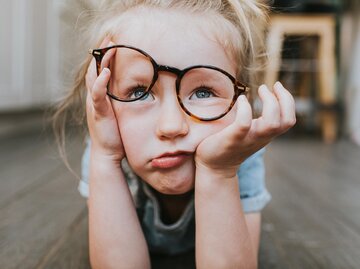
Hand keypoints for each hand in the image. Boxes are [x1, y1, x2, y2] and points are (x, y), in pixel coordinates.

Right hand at [86, 37, 124, 161]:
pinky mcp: (99, 114)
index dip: (105, 57)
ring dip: (101, 62)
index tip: (114, 43)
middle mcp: (95, 98)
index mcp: (101, 97)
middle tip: (110, 39)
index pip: (100, 71)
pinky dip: (100, 83)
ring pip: (93, 78)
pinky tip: (106, 72)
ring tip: (109, 48)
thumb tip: (139, 90)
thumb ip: (125, 100)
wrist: (109, 153)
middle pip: (94, 70)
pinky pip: (97, 95)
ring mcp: (96, 105)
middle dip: (102, 54)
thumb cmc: (117, 134)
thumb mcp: (121, 113)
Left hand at [195, 82, 295, 176]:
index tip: (277, 87)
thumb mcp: (248, 132)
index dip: (288, 101)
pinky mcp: (231, 139)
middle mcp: (261, 137)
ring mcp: (247, 139)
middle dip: (284, 99)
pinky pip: (244, 124)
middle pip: (286, 121)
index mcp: (265, 134)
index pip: (288, 120)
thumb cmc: (228, 145)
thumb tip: (252, 100)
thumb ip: (255, 122)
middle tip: (267, 87)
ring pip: (271, 124)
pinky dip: (245, 109)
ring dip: (270, 102)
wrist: (214, 167)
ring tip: (260, 89)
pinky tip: (240, 100)